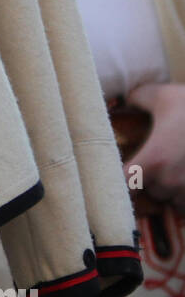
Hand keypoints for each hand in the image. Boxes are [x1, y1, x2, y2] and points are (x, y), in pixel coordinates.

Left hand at [126, 82, 184, 212]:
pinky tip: (184, 178)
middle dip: (150, 182)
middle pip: (152, 193)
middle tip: (155, 164)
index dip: (119, 182)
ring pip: (172, 201)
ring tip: (174, 169)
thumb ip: (136, 99)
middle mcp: (172, 180)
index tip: (118, 176)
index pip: (126, 183)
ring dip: (171, 191)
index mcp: (155, 158)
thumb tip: (125, 101)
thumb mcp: (160, 95)